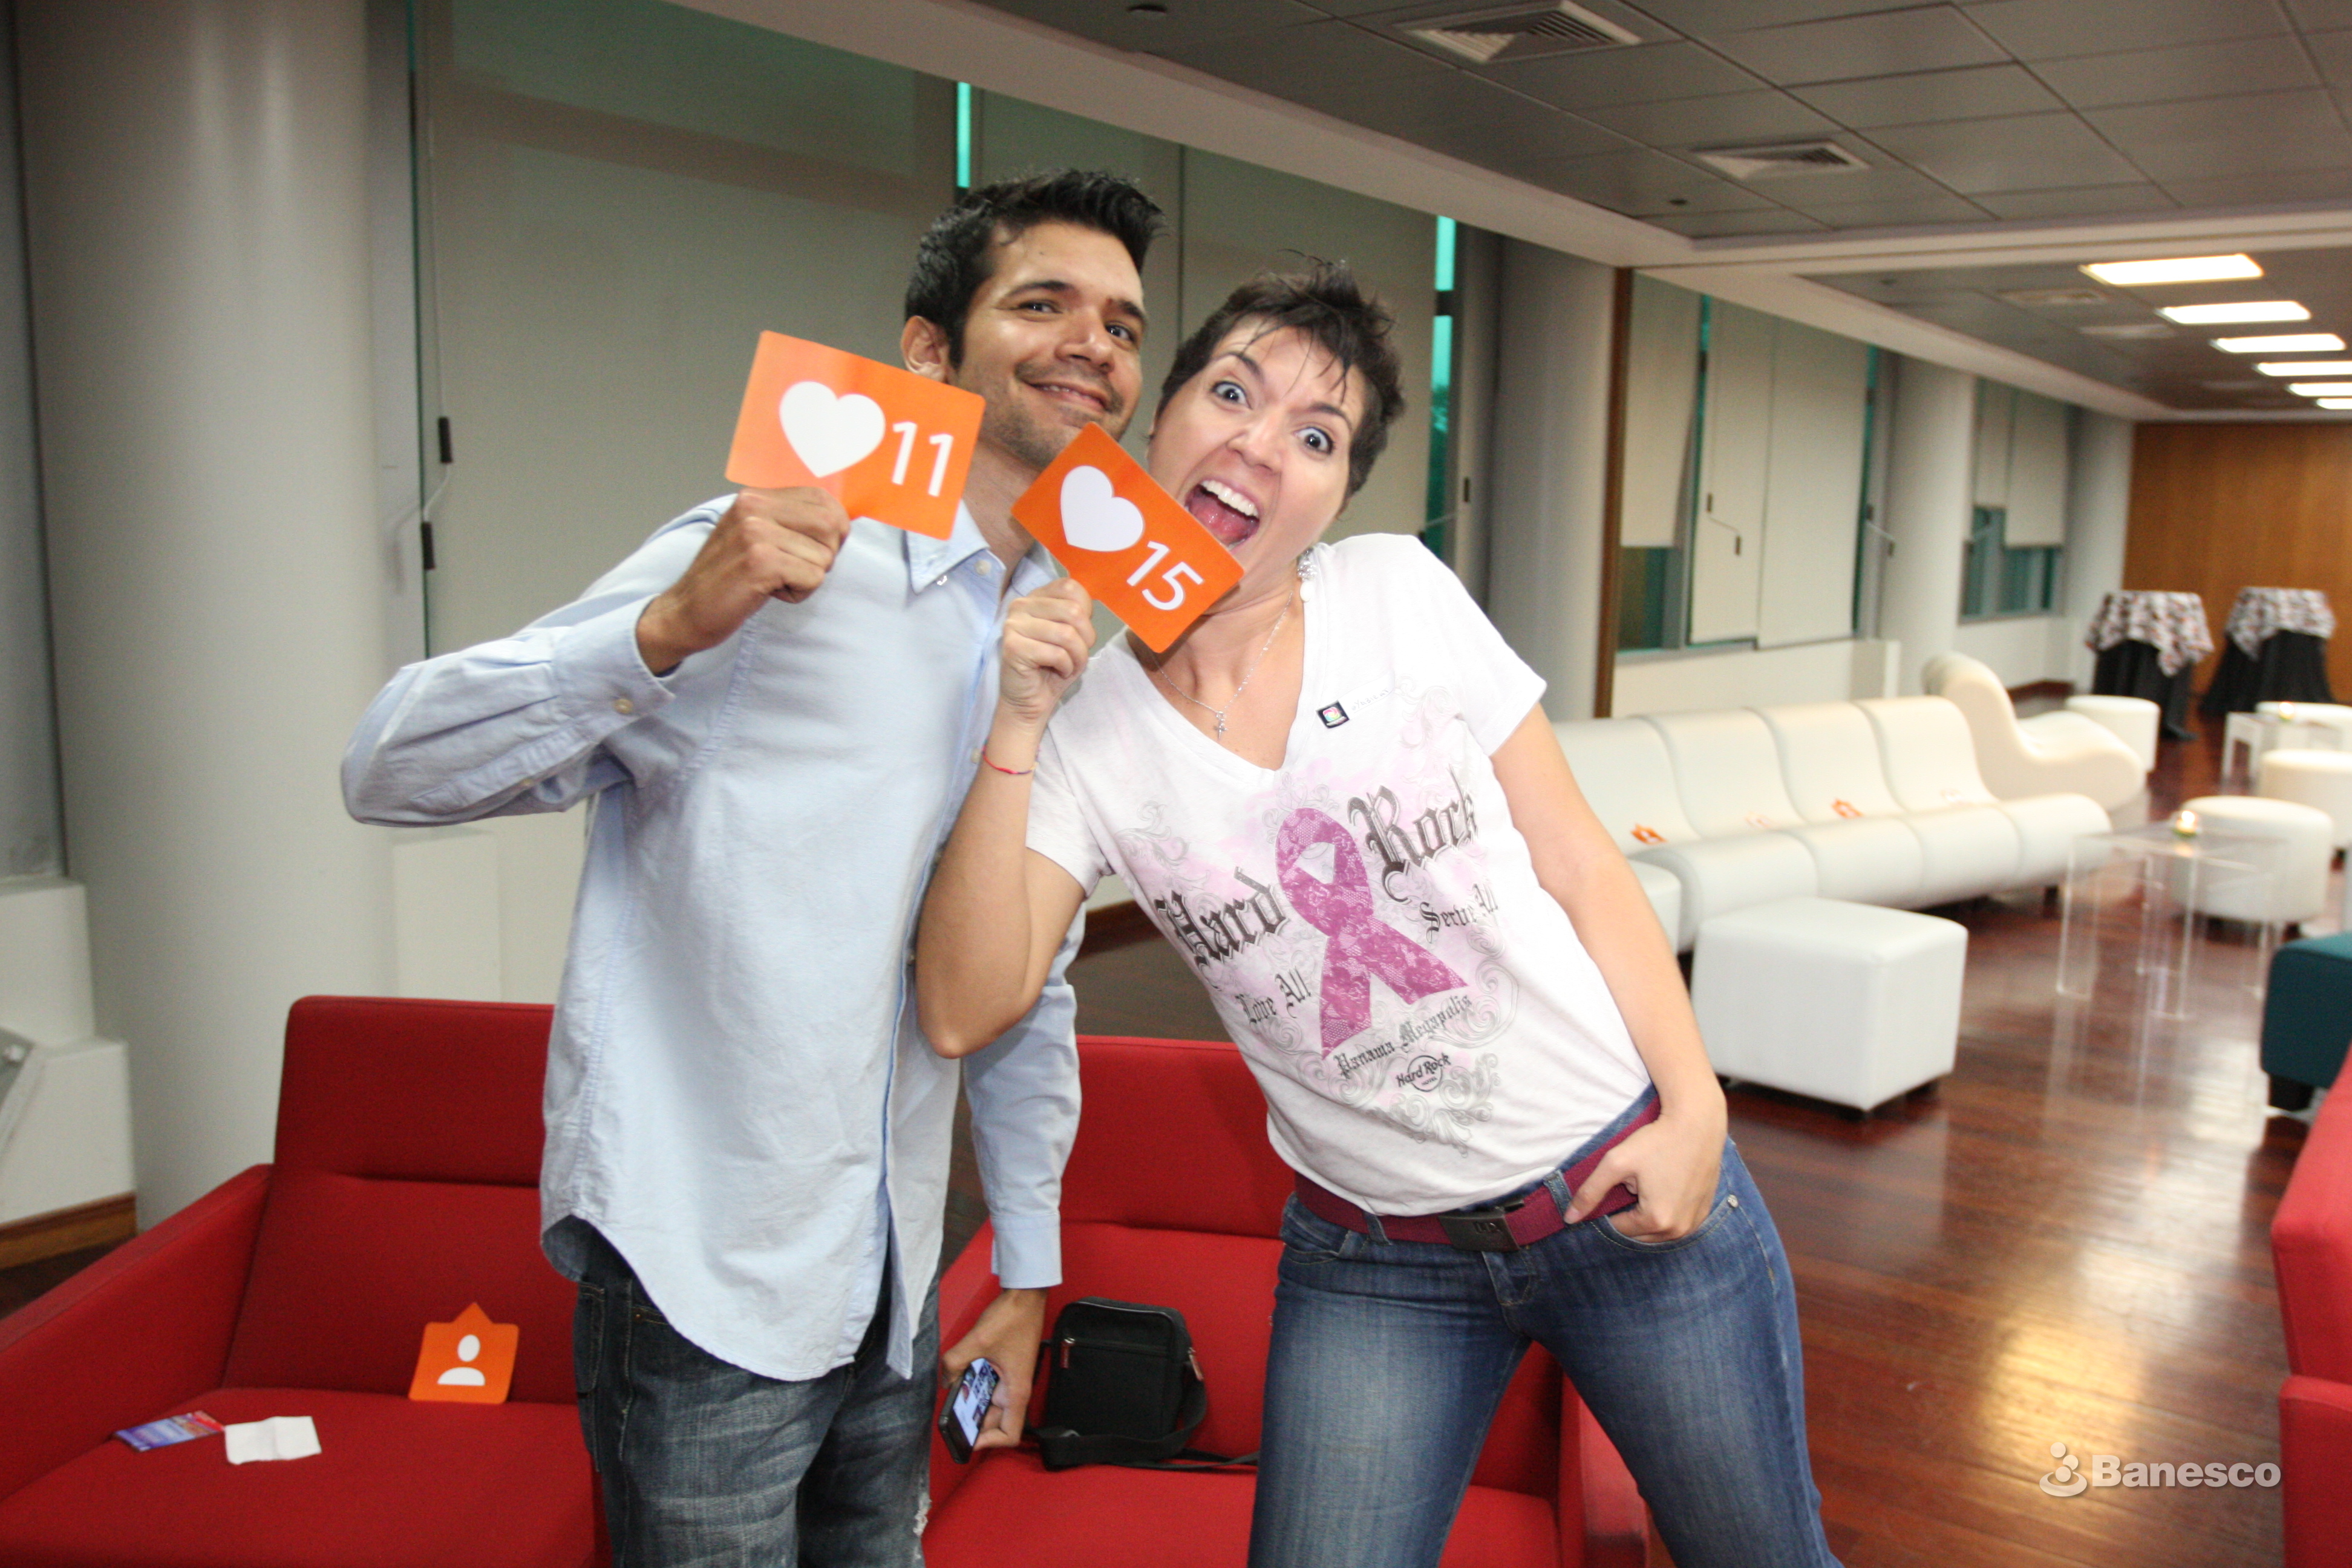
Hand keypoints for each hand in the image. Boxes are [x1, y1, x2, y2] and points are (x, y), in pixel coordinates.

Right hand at [635, 487, 851, 672]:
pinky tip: (768, 592)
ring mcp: (755, 532)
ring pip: (824, 556)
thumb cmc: (727, 578)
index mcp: (755, 496)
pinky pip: (812, 578)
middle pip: (831, 525)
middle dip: (824, 555)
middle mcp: (754, 506)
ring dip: (807, 578)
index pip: (824, 499)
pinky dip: (798, 593)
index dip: (831, 531)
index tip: (808, 550)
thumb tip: (839, 521)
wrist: (686, 611)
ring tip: (772, 581)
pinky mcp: (759, 562)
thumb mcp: (755, 535)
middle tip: (792, 569)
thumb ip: (788, 520)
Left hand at [940, 1287, 1046, 1453]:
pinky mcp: (1005, 1369)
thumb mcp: (977, 1340)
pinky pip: (988, 1388)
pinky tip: (960, 1377)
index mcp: (1016, 1391)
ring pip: (989, 1404)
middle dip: (972, 1421)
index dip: (988, 1442)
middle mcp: (1015, 1390)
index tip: (967, 1437)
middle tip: (949, 1417)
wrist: (1025, 1295)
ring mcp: (1010, 1380)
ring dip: (972, 1403)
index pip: (1010, 1435)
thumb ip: (954, 1364)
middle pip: (994, 1421)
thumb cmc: (1012, 1317)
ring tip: (952, 1396)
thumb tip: (945, 1382)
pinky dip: (974, 1387)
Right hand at [999, 578, 1094, 730]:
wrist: (1029, 700)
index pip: (1070, 586)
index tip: (1080, 632)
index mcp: (1035, 597)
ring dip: (1077, 656)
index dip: (1086, 611)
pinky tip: (1057, 671)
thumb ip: (1076, 614)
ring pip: (1067, 634)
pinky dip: (1066, 667)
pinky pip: (1056, 653)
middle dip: (1086, 638)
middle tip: (1078, 654)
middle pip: (1073, 610)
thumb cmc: (1053, 667)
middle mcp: (1020, 605)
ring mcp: (1014, 625)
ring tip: (1069, 666)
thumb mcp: (1072, 635)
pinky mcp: (1013, 647)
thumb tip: (1086, 608)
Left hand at [1565, 1107, 1726, 1241]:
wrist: (1698, 1123)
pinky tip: (1664, 1186)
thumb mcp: (1616, 1163)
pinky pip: (1676, 1222)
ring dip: (1647, 1213)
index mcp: (1657, 1220)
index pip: (1619, 1227)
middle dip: (1630, 1211)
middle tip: (1632, 1181)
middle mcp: (1679, 1230)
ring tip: (1648, 1182)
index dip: (1610, 1207)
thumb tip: (1569, 1218)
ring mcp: (1694, 1223)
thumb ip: (1590, 1192)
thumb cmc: (1656, 1140)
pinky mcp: (1704, 1213)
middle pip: (1639, 1231)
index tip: (1616, 1184)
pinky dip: (1665, 1211)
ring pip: (1657, 1230)